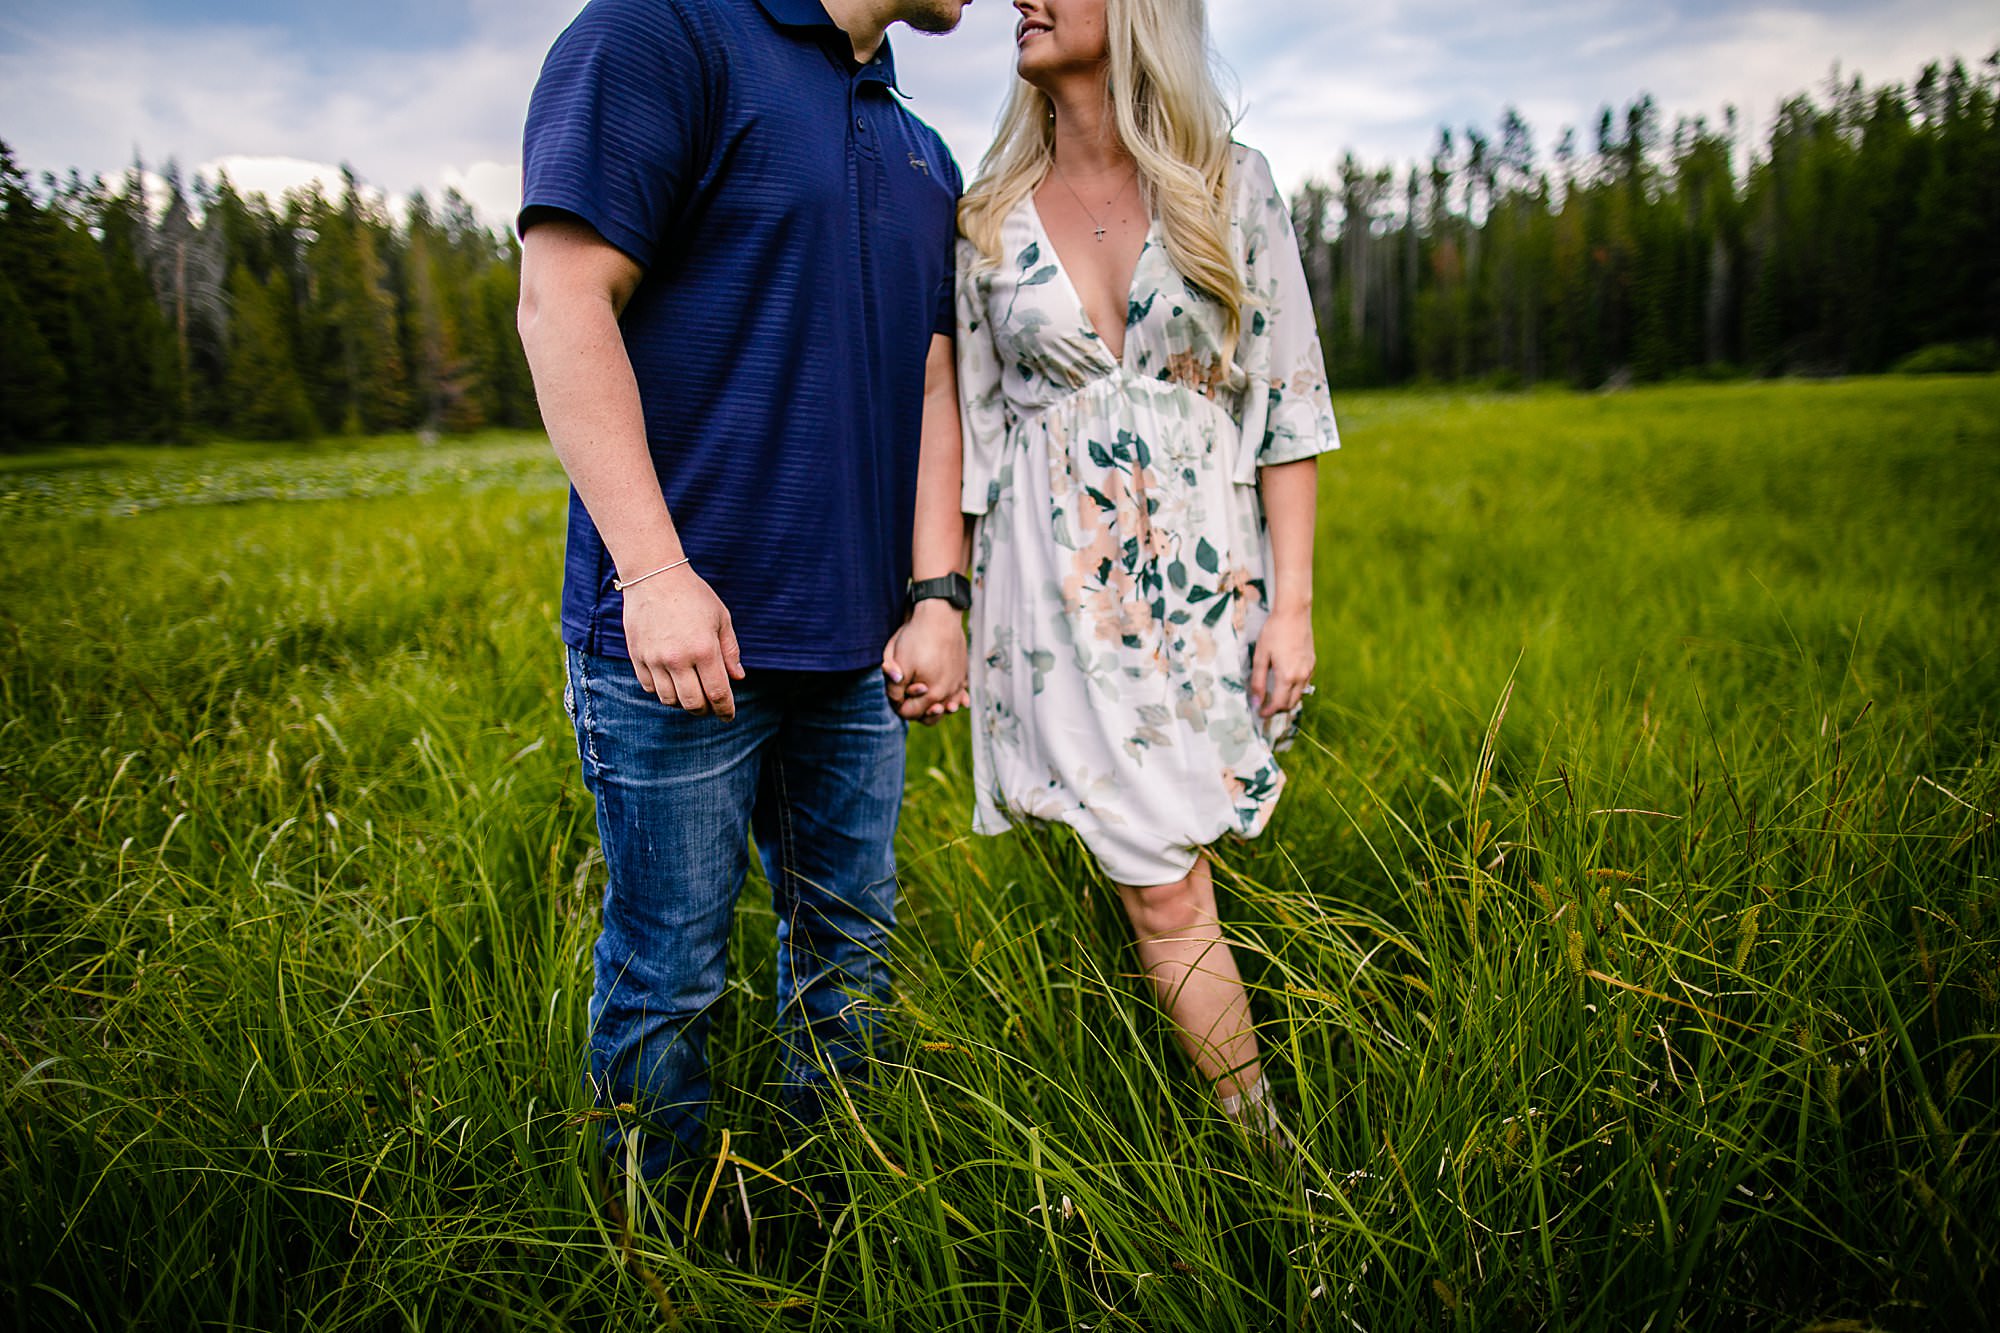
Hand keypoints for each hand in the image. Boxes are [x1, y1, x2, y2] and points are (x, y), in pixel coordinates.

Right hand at [621, 566, 745, 718]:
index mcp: (704, 649)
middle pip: (693, 703)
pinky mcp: (637, 657)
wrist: (654, 576)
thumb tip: (738, 678)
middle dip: (705, 710)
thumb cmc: (693, 595)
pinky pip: (650, 688)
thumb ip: (730, 651)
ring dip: (683, 702)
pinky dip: (662, 691)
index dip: (725, 710)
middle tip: (710, 705)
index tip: (728, 716)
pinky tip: (671, 681)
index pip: (717, 693)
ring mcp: (654, 659)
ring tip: (690, 691)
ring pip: (669, 700)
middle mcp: (678, 658)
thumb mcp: (721, 618)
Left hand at [882, 600, 968, 724]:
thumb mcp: (898, 663)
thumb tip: (896, 701)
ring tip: (930, 703)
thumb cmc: (916, 639)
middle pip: (930, 716)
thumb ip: (894, 688)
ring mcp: (958, 684)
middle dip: (917, 710)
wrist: (939, 616)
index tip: (894, 693)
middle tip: (908, 695)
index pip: (909, 713)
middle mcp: (948, 694)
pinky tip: (952, 701)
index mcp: (931, 695)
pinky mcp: (963, 674)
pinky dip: (955, 698)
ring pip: (946, 707)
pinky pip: (960, 694)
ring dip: (937, 707)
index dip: (898, 705)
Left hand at [1250, 606, 1313, 718]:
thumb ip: (1257, 681)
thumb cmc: (1274, 632)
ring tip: (1273, 695)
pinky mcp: (1312, 663)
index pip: (1278, 704)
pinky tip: (1285, 681)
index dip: (1268, 712)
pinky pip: (1305, 683)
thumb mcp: (1261, 657)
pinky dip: (1295, 688)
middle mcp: (1301, 676)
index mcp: (1287, 676)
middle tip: (1265, 706)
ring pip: (1300, 694)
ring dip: (1287, 699)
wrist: (1293, 613)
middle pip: (1291, 703)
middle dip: (1278, 708)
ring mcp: (1309, 670)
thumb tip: (1255, 702)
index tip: (1259, 714)